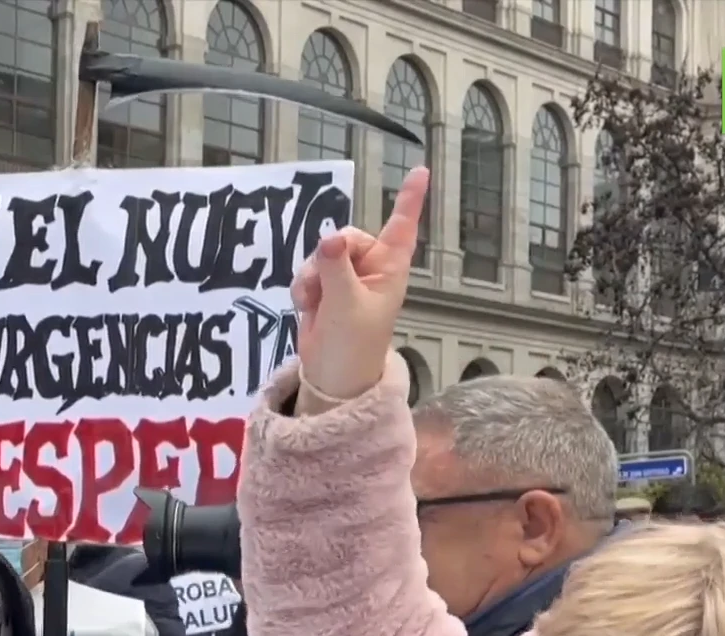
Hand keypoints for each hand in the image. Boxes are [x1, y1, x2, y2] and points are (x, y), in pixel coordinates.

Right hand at [289, 166, 427, 412]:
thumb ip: (335, 268)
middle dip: (326, 258)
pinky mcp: (326, 290)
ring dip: (311, 277)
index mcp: (389, 269)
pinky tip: (307, 307)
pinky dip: (303, 289)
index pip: (402, 227)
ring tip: (315, 303)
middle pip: (344, 238)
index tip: (421, 170)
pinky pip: (307, 272)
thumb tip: (328, 238)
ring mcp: (347, 279)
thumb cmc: (352, 344)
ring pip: (320, 255)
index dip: (409, 198)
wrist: (332, 377)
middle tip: (323, 286)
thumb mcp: (345, 304)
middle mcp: (370, 269)